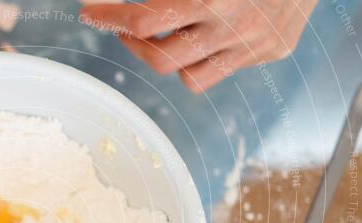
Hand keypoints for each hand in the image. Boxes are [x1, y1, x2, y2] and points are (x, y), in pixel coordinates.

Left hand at [80, 0, 317, 92]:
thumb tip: (128, 7)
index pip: (144, 20)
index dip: (111, 17)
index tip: (91, 11)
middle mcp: (232, 27)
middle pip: (160, 59)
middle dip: (133, 43)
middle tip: (124, 25)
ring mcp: (253, 46)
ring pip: (189, 78)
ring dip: (165, 58)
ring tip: (158, 37)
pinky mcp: (270, 52)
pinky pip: (221, 71)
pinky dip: (203, 60)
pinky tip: (201, 38)